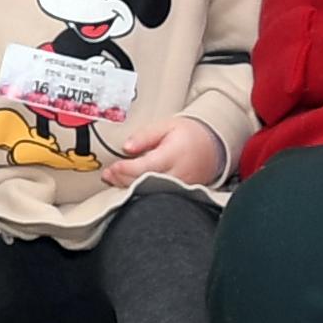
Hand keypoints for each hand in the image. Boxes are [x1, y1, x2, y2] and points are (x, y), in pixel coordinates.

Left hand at [101, 117, 224, 189]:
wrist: (213, 147)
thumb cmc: (189, 134)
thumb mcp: (167, 126)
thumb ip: (145, 136)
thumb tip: (127, 146)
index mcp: (174, 155)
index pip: (145, 168)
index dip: (126, 170)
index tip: (113, 167)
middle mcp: (178, 174)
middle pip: (145, 183)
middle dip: (123, 180)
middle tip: (108, 174)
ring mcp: (181, 187)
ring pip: (150, 193)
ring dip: (130, 188)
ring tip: (114, 180)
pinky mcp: (181, 194)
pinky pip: (157, 196)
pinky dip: (141, 192)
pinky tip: (130, 186)